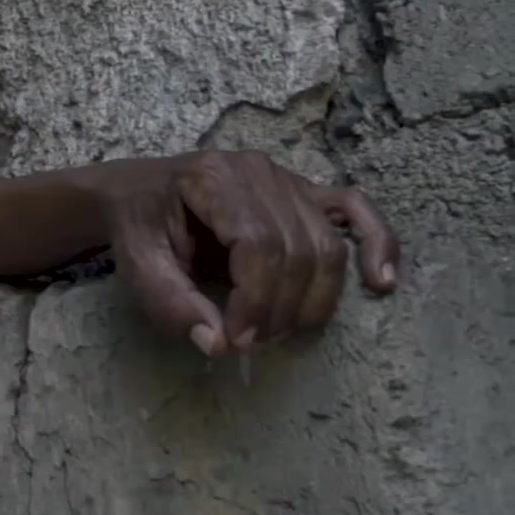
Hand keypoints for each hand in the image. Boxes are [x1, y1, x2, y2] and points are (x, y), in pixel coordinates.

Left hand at [100, 151, 399, 355]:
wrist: (134, 193)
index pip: (258, 243)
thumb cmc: (137, 227)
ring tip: (282, 331)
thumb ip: (170, 303)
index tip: (239, 340)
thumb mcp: (137, 264)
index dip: (258, 299)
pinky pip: (354, 209)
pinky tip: (380, 281)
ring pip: (327, 242)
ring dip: (315, 297)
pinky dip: (376, 242)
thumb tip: (216, 344)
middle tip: (254, 341)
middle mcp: (257, 171)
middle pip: (298, 247)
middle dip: (282, 306)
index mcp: (212, 178)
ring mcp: (286, 178)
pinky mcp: (304, 193)